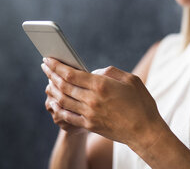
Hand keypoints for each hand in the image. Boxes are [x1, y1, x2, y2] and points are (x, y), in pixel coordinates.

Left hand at [41, 58, 166, 151]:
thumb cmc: (141, 103)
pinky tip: (54, 102)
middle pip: (63, 85)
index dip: (57, 66)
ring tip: (48, 82)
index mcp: (102, 85)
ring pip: (62, 100)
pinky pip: (67, 116)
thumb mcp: (131, 80)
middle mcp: (92, 99)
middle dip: (51, 74)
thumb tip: (94, 72)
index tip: (48, 59)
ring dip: (52, 90)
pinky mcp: (90, 125)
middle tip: (45, 66)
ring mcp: (89, 114)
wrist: (144, 131)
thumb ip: (111, 72)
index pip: (71, 74)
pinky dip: (58, 108)